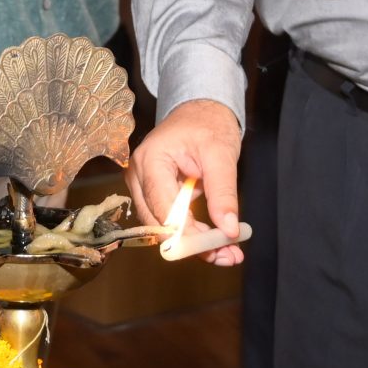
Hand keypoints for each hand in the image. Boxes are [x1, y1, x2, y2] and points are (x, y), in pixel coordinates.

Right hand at [128, 99, 243, 265]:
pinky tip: (218, 242)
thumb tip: (228, 228)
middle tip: (228, 255)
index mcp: (150, 160)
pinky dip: (194, 234)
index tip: (216, 248)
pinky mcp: (153, 196)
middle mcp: (138, 176)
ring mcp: (143, 187)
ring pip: (164, 229)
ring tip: (229, 252)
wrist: (199, 112)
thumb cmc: (207, 124)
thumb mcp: (221, 154)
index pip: (163, 207)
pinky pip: (171, 222)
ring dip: (195, 244)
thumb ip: (223, 192)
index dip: (187, 233)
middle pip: (159, 224)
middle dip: (193, 244)